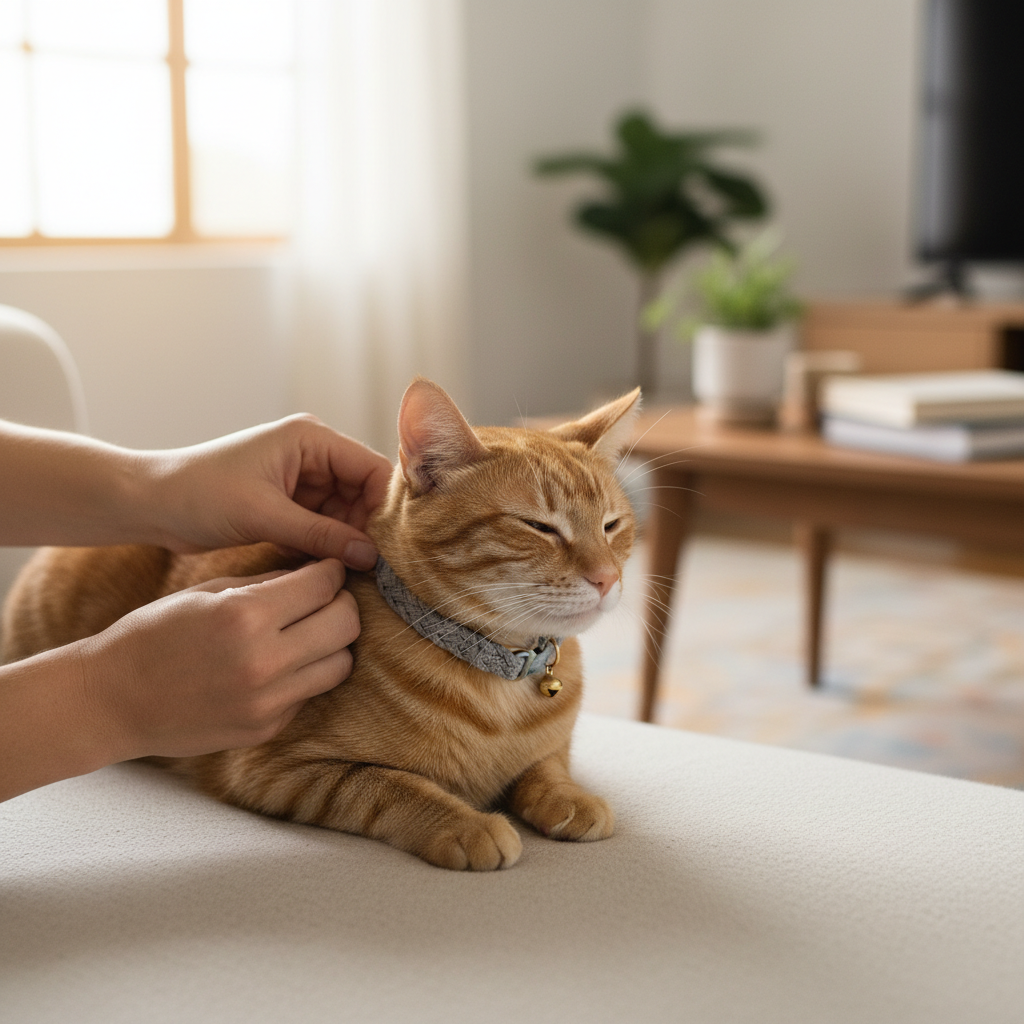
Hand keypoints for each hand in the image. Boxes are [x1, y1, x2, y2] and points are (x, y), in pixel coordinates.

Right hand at [82, 559, 357, 759]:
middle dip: (342, 603)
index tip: (329, 569)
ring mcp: (267, 702)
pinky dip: (305, 675)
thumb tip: (318, 573)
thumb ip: (269, 583)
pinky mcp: (267, 728)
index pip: (324, 586)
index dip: (332, 571)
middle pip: (346, 624)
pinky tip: (280, 665)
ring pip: (341, 664)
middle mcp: (264, 661)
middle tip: (327, 598)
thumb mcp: (209, 592)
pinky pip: (310, 694)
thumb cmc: (156, 634)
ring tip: (308, 632)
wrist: (112, 700)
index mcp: (245, 616)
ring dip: (332, 643)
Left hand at [144, 415, 392, 569]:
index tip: (388, 546)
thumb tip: (370, 557)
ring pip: (346, 514)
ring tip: (348, 573)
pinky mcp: (289, 504)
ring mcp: (301, 480)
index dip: (384, 506)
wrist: (150, 504)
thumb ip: (321, 535)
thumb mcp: (265, 515)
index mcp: (311, 438)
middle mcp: (312, 454)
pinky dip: (326, 547)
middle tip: (370, 568)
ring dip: (346, 542)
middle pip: (363, 493)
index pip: (371, 468)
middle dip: (366, 529)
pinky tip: (326, 569)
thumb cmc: (199, 495)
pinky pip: (324, 526)